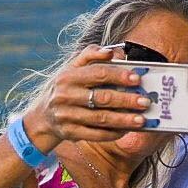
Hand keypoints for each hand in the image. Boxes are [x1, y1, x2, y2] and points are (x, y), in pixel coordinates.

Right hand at [26, 45, 153, 148]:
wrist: (42, 117)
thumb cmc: (66, 87)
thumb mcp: (73, 68)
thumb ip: (92, 55)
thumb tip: (113, 52)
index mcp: (68, 76)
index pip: (98, 73)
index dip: (119, 75)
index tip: (137, 79)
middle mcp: (65, 95)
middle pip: (102, 97)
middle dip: (127, 100)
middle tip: (145, 102)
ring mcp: (66, 115)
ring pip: (101, 118)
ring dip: (124, 120)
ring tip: (142, 120)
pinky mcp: (68, 132)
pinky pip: (95, 135)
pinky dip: (112, 133)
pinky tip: (126, 130)